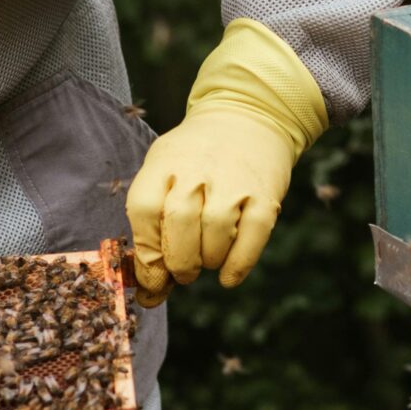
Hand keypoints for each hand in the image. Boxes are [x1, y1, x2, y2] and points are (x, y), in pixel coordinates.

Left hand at [127, 107, 298, 302]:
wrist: (248, 116)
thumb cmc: (196, 159)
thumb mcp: (166, 171)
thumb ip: (154, 226)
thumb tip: (150, 293)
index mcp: (165, 163)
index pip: (145, 211)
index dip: (147, 250)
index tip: (153, 273)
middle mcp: (198, 169)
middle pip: (180, 224)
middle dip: (178, 262)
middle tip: (183, 272)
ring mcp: (234, 181)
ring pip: (215, 233)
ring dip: (208, 261)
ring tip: (206, 260)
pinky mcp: (265, 194)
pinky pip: (252, 237)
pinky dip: (238, 265)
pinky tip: (228, 275)